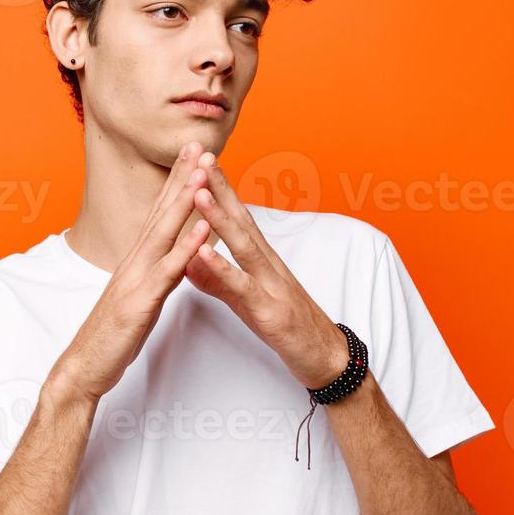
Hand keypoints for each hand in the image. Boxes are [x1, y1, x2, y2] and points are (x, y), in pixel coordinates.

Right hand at [54, 142, 214, 402]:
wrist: (83, 367)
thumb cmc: (111, 336)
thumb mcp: (136, 297)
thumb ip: (153, 274)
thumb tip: (171, 258)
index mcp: (137, 260)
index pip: (160, 213)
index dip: (177, 181)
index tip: (194, 155)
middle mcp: (135, 262)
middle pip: (162, 212)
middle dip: (183, 177)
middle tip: (200, 144)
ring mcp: (136, 280)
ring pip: (165, 234)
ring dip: (185, 202)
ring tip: (204, 173)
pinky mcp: (140, 303)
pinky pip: (167, 273)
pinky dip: (185, 250)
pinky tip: (202, 230)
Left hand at [184, 152, 349, 388]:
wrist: (324, 357)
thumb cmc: (283, 325)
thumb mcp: (245, 299)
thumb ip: (217, 279)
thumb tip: (190, 259)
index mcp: (261, 259)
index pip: (238, 216)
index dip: (220, 188)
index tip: (201, 162)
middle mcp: (268, 263)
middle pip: (241, 219)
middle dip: (220, 187)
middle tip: (201, 157)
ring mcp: (271, 284)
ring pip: (243, 245)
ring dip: (220, 218)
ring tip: (199, 192)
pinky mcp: (269, 310)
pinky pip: (243, 286)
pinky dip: (223, 268)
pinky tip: (204, 254)